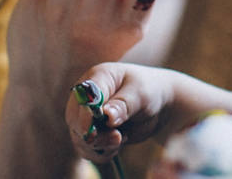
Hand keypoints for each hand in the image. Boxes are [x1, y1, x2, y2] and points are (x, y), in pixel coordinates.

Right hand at [65, 63, 183, 163]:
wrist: (156, 103)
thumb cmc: (148, 90)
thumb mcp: (141, 94)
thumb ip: (124, 104)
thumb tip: (107, 115)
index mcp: (97, 78)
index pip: (83, 98)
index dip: (85, 117)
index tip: (94, 133)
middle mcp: (86, 96)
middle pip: (75, 120)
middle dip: (95, 135)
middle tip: (119, 138)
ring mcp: (86, 115)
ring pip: (79, 138)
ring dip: (100, 146)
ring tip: (122, 139)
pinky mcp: (91, 131)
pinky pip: (86, 149)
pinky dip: (101, 153)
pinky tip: (117, 146)